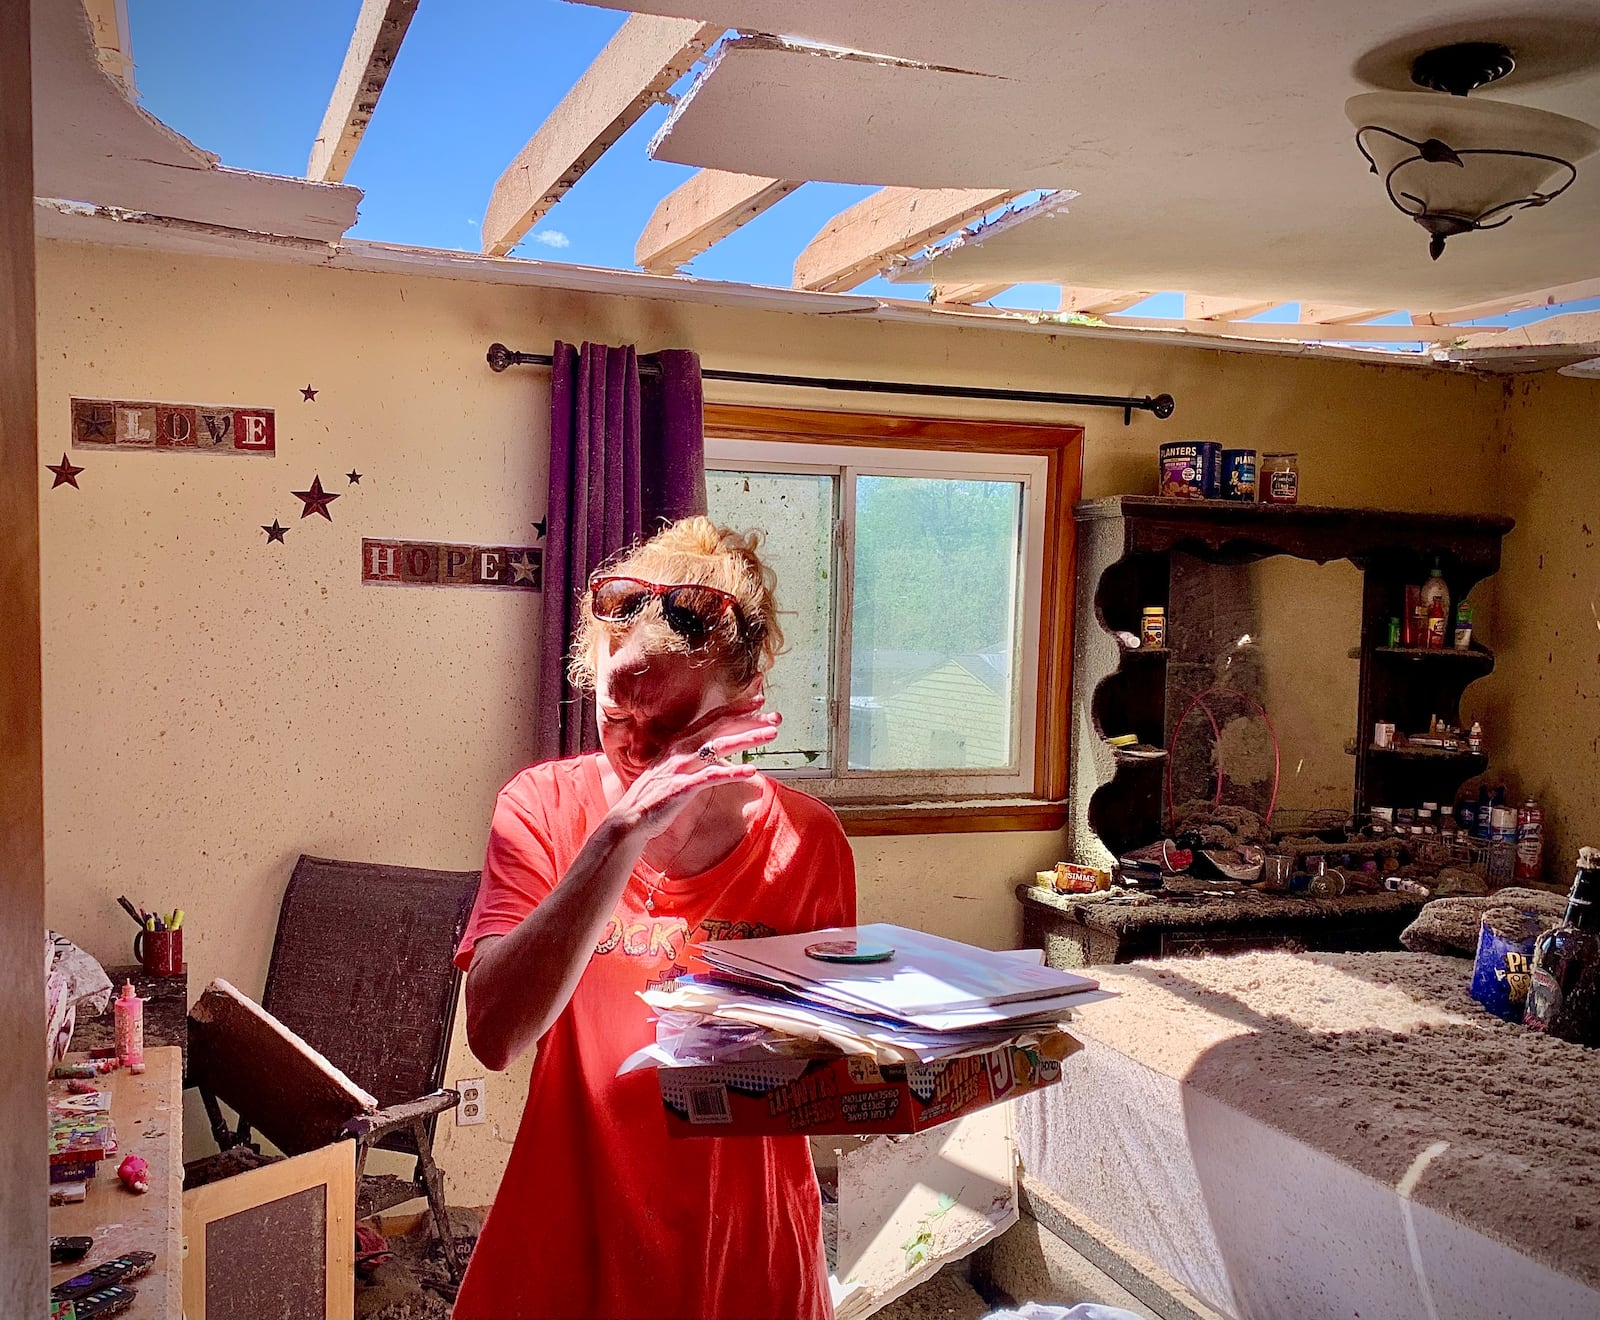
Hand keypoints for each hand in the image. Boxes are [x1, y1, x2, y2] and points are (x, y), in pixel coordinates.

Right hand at [609, 697, 781, 842]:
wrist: (629, 818)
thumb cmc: (655, 795)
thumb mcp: (674, 768)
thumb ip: (695, 757)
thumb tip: (718, 752)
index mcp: (680, 742)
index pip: (712, 718)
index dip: (737, 708)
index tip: (760, 701)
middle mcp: (680, 750)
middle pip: (720, 727)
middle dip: (750, 720)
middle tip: (776, 717)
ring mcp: (680, 767)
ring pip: (718, 747)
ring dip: (747, 739)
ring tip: (770, 736)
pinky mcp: (681, 788)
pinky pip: (710, 777)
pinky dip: (732, 772)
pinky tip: (751, 771)